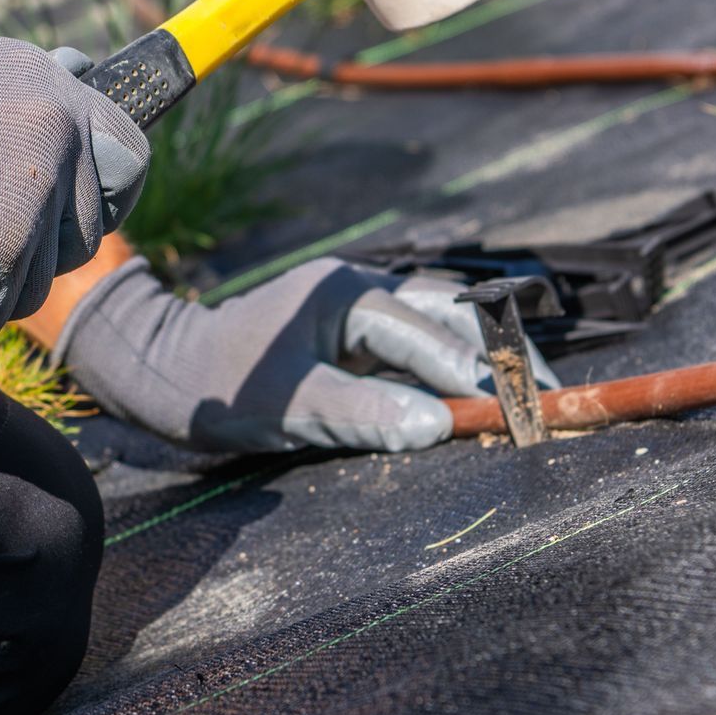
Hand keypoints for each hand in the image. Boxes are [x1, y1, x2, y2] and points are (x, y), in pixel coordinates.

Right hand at [0, 0, 149, 348]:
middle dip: (22, 257)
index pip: (128, 158)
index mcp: (51, 89)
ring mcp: (31, 202)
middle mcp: (55, 138)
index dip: (96, 201)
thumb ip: (22, 89)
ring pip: (26, 290)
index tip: (59, 223)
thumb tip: (81, 68)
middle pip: (78, 239)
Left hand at [53, 257, 557, 452]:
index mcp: (346, 294)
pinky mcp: (353, 333)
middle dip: (502, 357)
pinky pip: (416, 345)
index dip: (481, 376)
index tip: (525, 408)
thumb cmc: (220, 389)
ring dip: (482, 360)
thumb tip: (442, 425)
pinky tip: (477, 396)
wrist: (167, 372)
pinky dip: (451, 369)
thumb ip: (364, 415)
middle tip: (548, 396)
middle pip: (452, 317)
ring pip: (440, 327)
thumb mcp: (291, 409)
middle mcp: (360, 289)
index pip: (431, 338)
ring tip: (529, 395)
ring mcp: (357, 309)